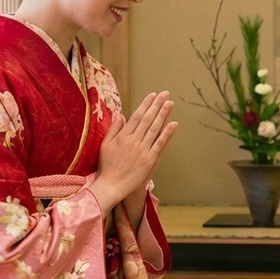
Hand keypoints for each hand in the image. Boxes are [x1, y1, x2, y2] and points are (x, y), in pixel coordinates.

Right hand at [90, 92, 176, 211]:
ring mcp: (143, 149)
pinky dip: (167, 133)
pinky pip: (160, 144)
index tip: (152, 95)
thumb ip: (114, 129)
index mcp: (122, 136)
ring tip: (170, 103)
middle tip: (165, 94)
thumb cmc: (107, 166)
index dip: (145, 105)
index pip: (136, 116)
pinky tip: (174, 124)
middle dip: (157, 105)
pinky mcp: (150, 159)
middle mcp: (133, 140)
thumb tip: (121, 115)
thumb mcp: (105, 145)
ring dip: (163, 115)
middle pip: (147, 119)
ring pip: (155, 129)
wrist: (112, 185)